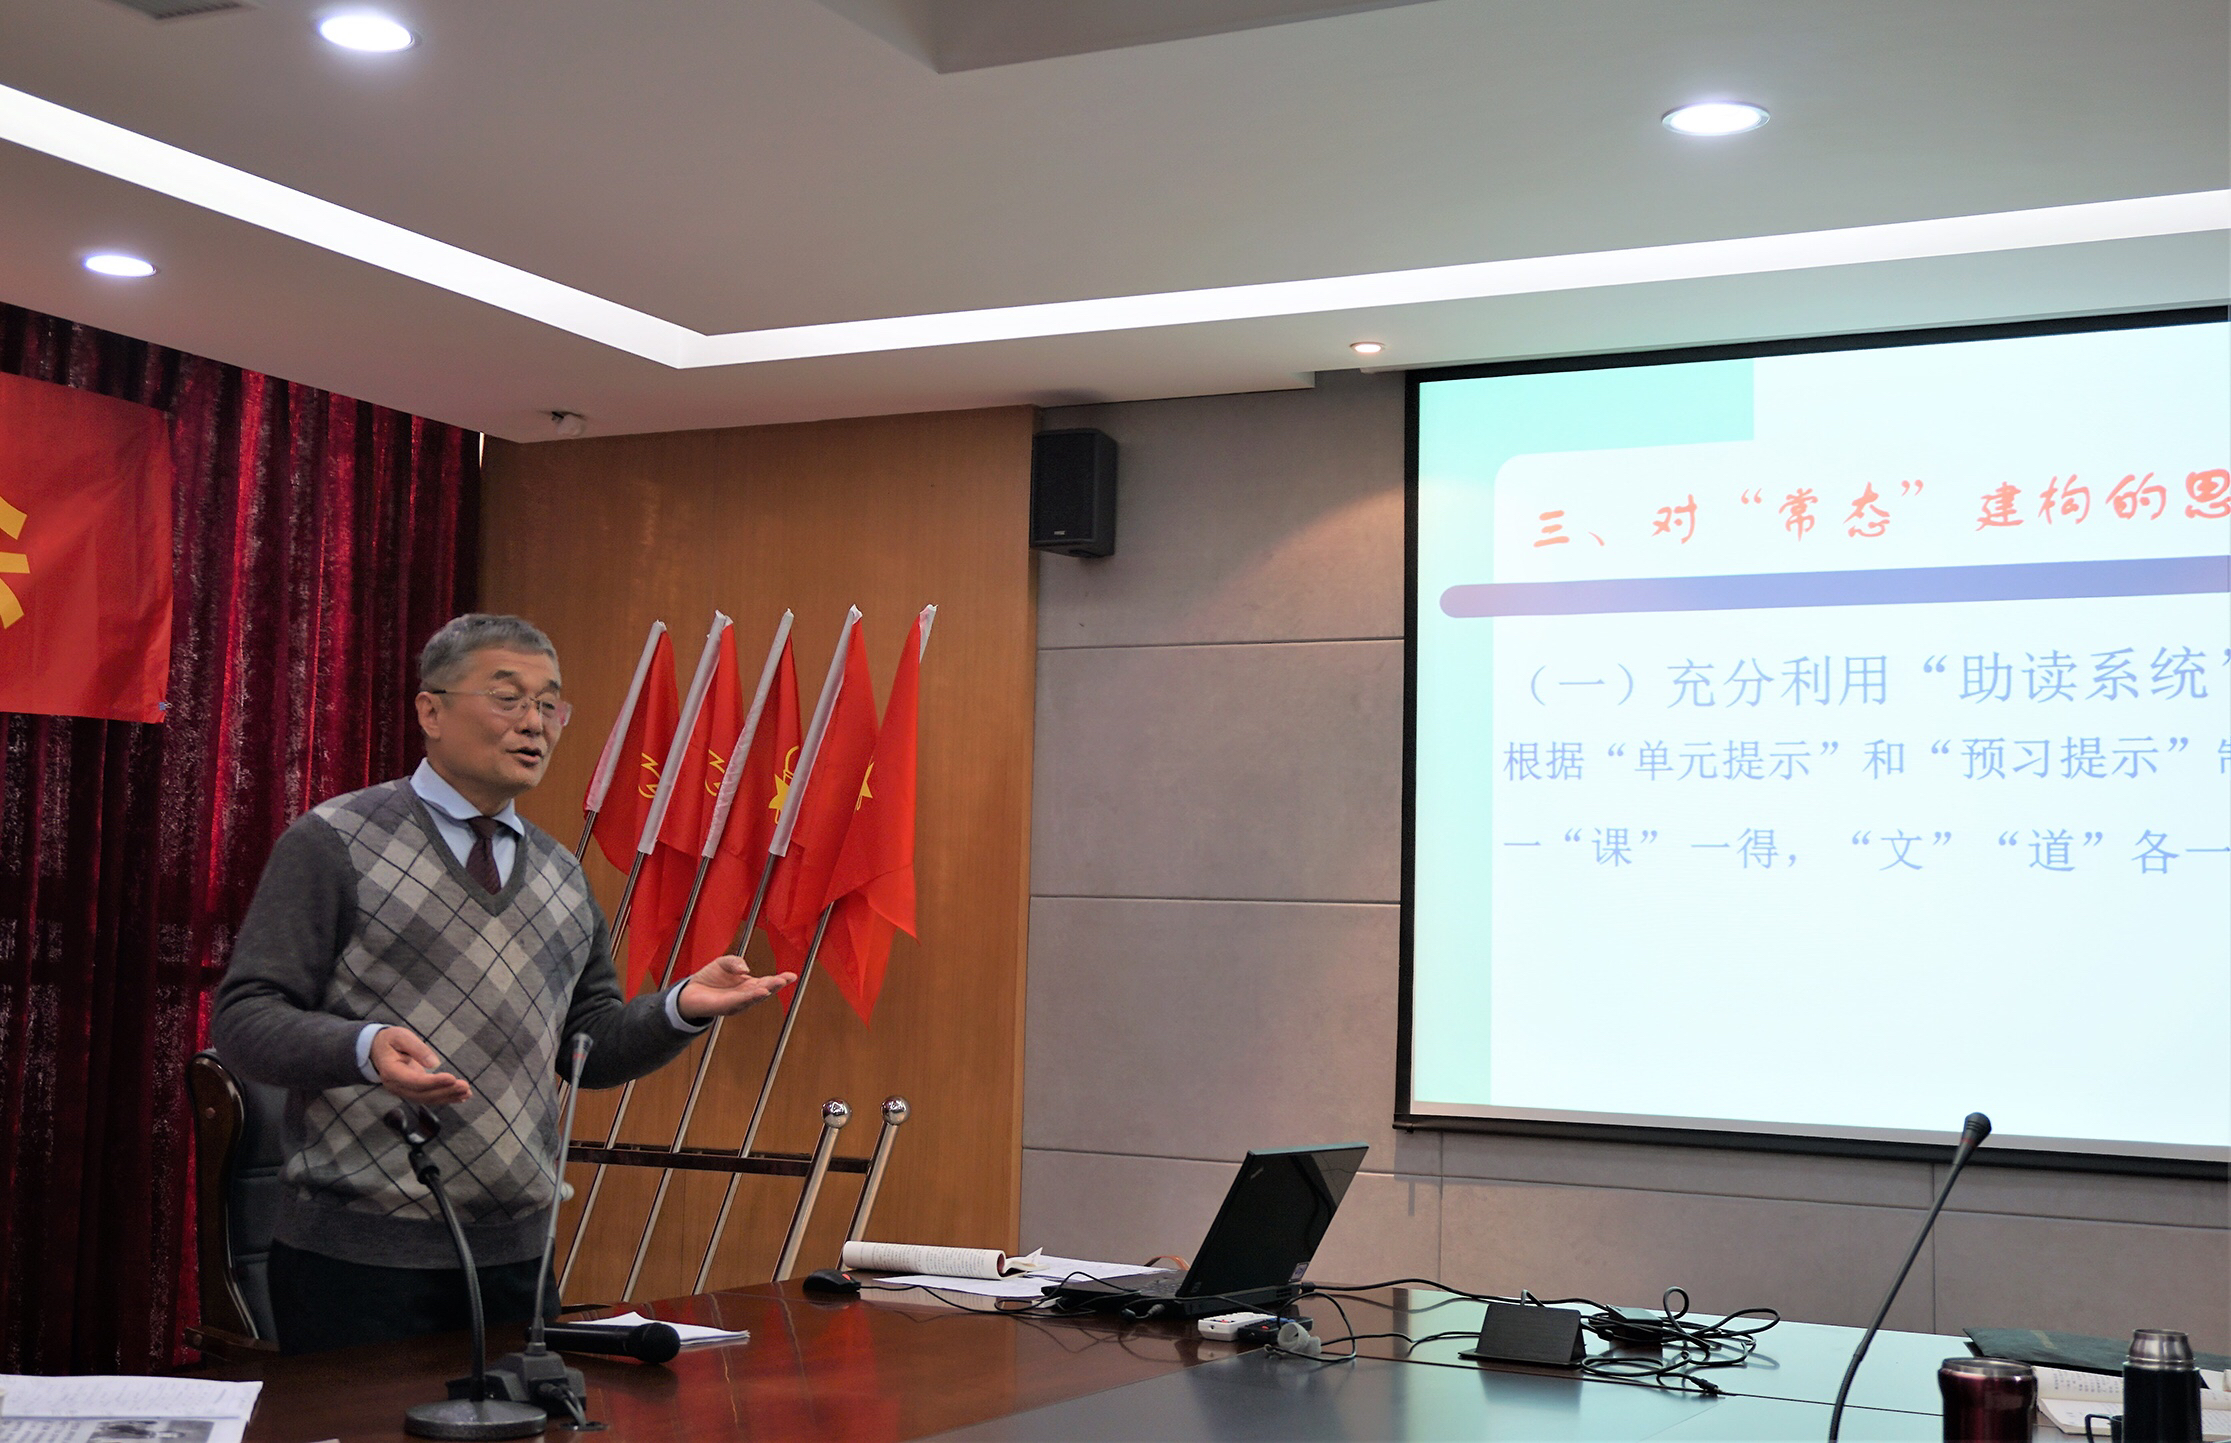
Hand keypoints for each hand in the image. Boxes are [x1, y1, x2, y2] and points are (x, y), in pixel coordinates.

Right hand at [371, 1027, 471, 1105]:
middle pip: (422, 1094)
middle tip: (465, 1086)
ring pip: (426, 1099)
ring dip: (448, 1097)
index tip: (452, 1078)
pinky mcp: (410, 1090)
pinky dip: (444, 1098)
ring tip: (467, 1093)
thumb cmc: (390, 1040)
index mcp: (391, 1071)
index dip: (433, 1082)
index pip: (414, 1081)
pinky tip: (460, 1098)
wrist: (376, 1049)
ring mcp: (402, 1090)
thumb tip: (434, 1063)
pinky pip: (427, 1097)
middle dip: (445, 1091)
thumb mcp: (401, 1037)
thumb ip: (417, 1048)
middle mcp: (395, 1086)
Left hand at [677, 955, 796, 1021]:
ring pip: (754, 997)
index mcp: (749, 985)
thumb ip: (735, 961)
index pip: (768, 982)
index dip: (780, 979)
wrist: (690, 991)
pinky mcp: (726, 1007)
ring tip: (776, 983)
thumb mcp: (724, 962)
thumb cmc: (709, 977)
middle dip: (776, 985)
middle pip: (765, 990)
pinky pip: (741, 1001)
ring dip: (765, 990)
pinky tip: (760, 992)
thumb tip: (745, 970)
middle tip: (786, 978)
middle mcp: (746, 995)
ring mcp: (738, 1003)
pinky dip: (751, 997)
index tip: (792, 975)